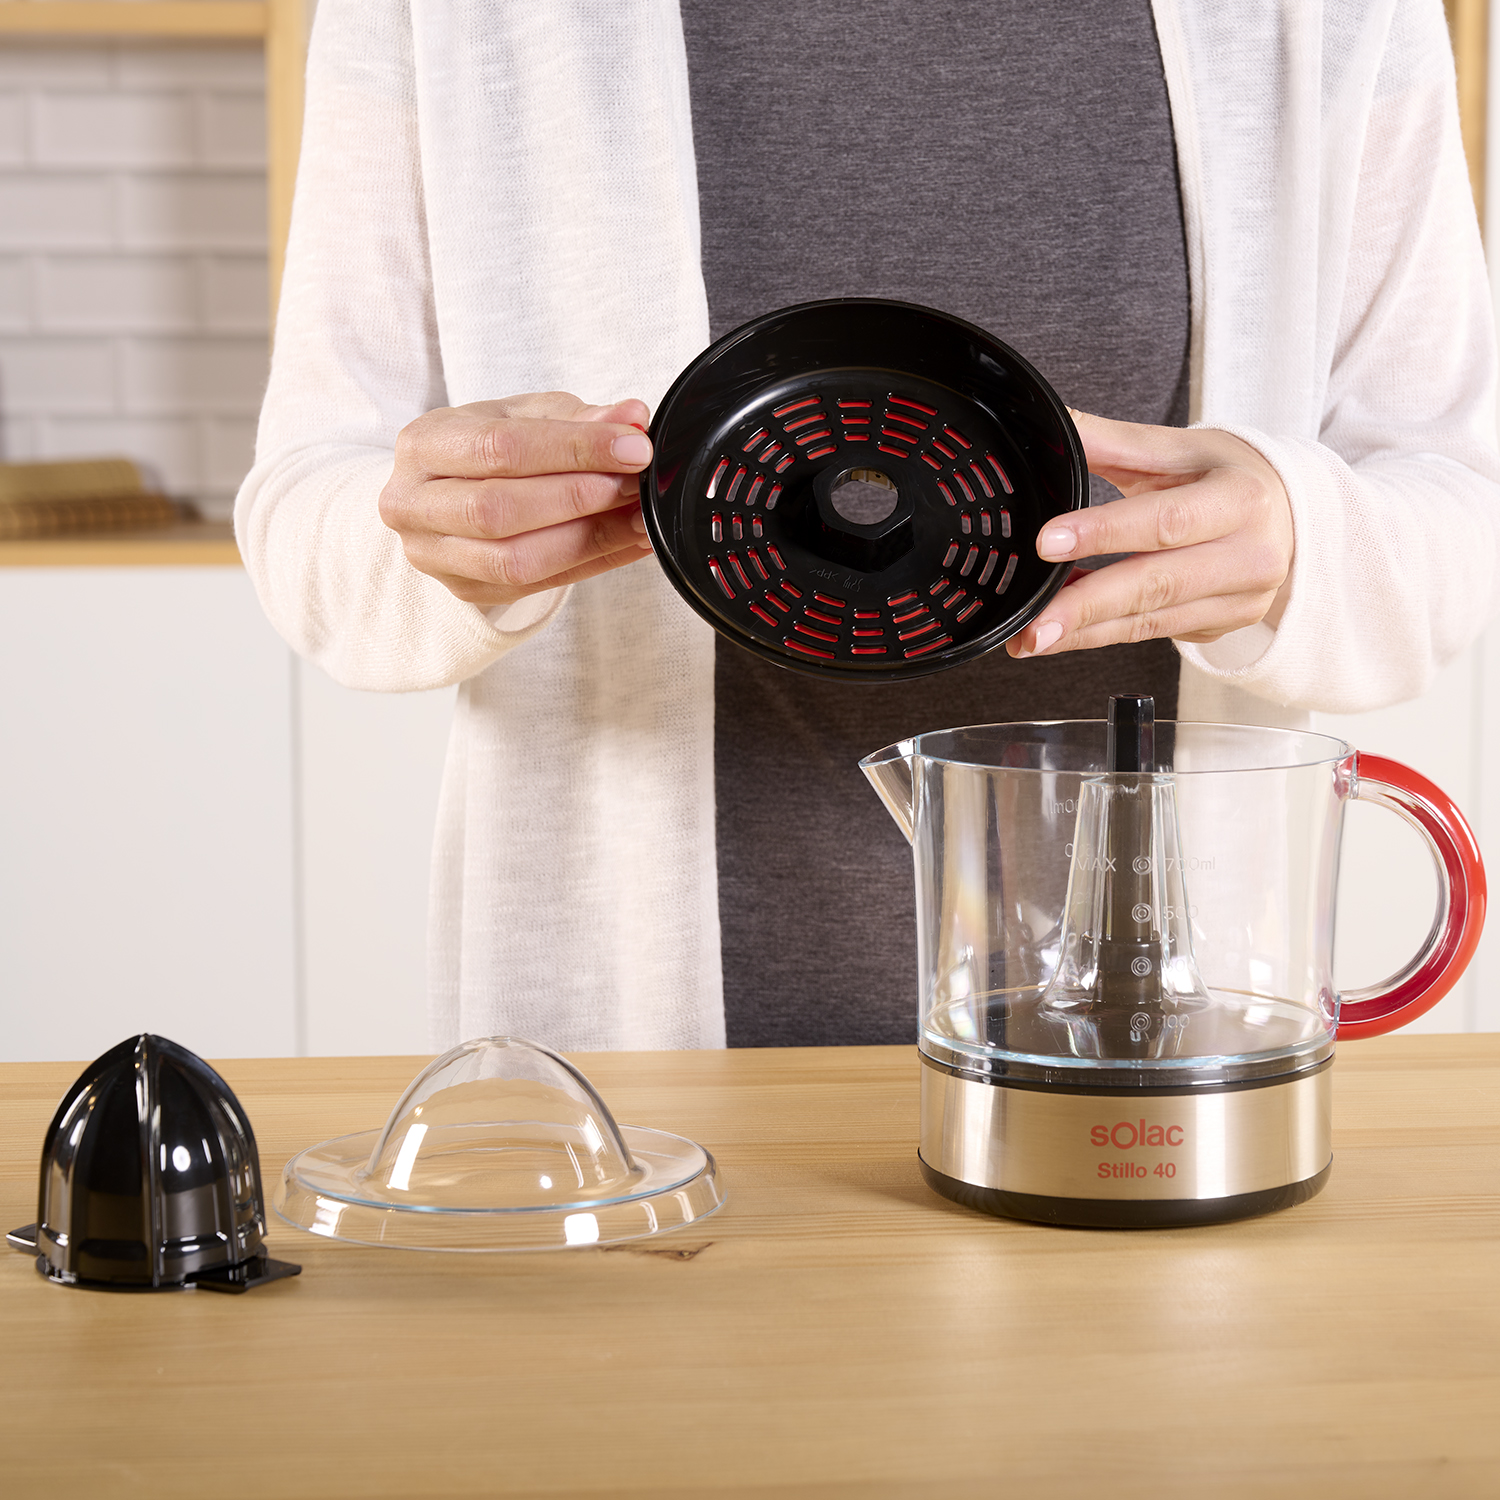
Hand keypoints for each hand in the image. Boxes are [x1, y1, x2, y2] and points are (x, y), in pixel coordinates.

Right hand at [378, 392, 655, 608]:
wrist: (448, 492)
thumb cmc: (484, 446)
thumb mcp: (524, 416)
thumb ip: (576, 417)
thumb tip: (633, 419)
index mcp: (423, 446)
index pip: (501, 448)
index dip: (573, 449)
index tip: (632, 447)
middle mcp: (413, 505)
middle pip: (501, 510)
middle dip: (579, 497)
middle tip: (635, 483)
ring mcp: (434, 556)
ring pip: (516, 560)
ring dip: (590, 539)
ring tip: (638, 517)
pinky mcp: (465, 590)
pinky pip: (537, 586)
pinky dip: (593, 564)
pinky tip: (628, 542)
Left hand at [1007, 412, 1294, 657]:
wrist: (1294, 516)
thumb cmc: (1231, 476)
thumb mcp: (1179, 448)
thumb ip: (1110, 442)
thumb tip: (1049, 427)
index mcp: (1240, 499)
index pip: (1164, 520)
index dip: (1103, 533)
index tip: (1047, 544)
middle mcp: (1248, 557)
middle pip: (1156, 585)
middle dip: (1086, 607)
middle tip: (1032, 626)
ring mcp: (1238, 601)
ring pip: (1149, 622)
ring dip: (1084, 632)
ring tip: (1032, 636)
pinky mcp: (1219, 628)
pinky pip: (1151, 633)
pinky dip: (1102, 634)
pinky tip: (1065, 632)